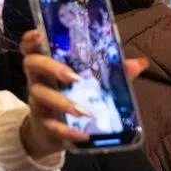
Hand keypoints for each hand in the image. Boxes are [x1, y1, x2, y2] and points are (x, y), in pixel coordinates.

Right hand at [18, 30, 148, 158]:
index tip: (40, 35)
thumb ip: (111, 73)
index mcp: (47, 66)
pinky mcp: (43, 123)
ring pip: (40, 95)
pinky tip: (82, 135)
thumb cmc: (70, 98)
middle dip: (50, 66)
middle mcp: (38, 80)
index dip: (31, 39)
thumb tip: (139, 63)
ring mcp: (38, 101)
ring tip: (85, 111)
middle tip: (73, 76)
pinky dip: (66, 131)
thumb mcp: (88, 84)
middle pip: (32, 64)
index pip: (32, 47)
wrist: (49, 132)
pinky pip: (51, 126)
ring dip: (62, 102)